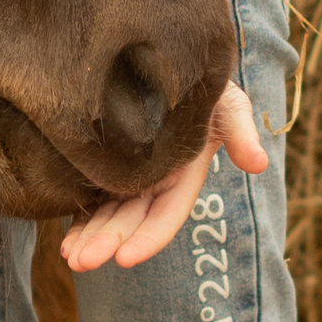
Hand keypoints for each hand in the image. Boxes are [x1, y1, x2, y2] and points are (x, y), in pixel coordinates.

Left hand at [60, 81, 265, 271]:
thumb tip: (258, 164)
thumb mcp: (227, 102)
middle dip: (108, 243)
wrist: (167, 59)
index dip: (148, 237)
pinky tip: (63, 244)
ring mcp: (127, 177)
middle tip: (81, 263)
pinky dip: (79, 222)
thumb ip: (241, 131)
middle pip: (131, 220)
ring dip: (90, 240)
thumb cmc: (200, 81)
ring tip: (69, 260)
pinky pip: (90, 199)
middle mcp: (155, 182)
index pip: (166, 214)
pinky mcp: (102, 167)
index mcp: (183, 174)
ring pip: (108, 215)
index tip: (125, 259)